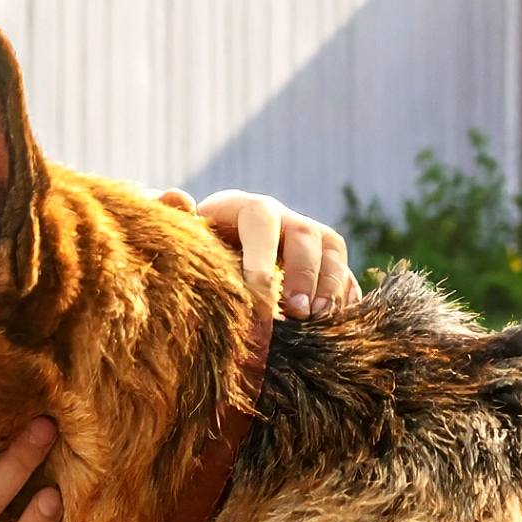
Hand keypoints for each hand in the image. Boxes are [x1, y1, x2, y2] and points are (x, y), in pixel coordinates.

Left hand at [159, 189, 359, 318]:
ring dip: (329, 285)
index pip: (260, 219)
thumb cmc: (195, 252)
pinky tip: (335, 325)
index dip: (262, 255)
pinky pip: (347, 273)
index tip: (257, 295)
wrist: (216, 260)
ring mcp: (308, 239)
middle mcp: (281, 218)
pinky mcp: (326, 263)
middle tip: (295, 311)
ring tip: (317, 319)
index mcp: (244, 208)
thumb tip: (177, 197)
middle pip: (304, 233)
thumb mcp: (181, 235)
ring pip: (332, 249)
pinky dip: (345, 297)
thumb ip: (174, 216)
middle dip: (303, 272)